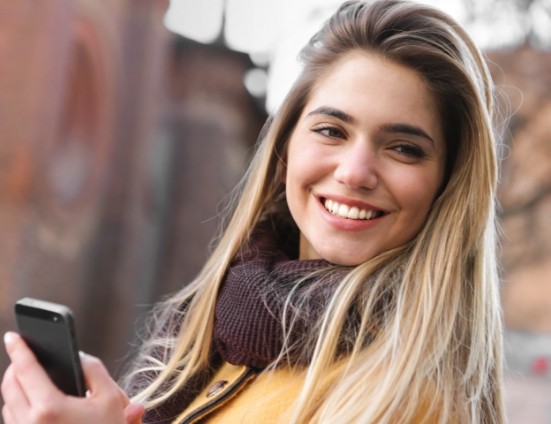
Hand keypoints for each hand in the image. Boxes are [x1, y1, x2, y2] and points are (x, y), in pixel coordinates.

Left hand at [1, 332, 143, 423]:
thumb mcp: (111, 399)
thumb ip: (94, 370)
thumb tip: (78, 356)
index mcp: (49, 408)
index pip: (26, 369)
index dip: (20, 348)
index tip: (13, 335)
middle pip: (10, 385)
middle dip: (16, 367)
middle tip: (24, 356)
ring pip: (7, 405)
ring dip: (15, 388)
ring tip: (29, 379)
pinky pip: (12, 421)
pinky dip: (17, 407)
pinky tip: (33, 404)